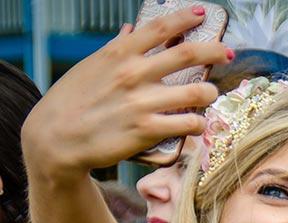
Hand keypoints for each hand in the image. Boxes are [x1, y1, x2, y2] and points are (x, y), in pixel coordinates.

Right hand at [22, 6, 230, 177]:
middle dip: (214, 51)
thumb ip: (116, 50)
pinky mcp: (147, 130)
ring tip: (210, 96)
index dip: (185, 18)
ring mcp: (142, 102)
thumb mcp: (90, 67)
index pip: (160, 27)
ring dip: (210, 93)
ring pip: (196, 92)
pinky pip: (188, 123)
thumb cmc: (71, 102)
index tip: (202, 13)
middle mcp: (133, 74)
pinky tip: (198, 124)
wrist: (55, 138)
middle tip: (227, 53)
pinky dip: (199, 123)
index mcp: (120, 54)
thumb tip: (130, 31)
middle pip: (187, 55)